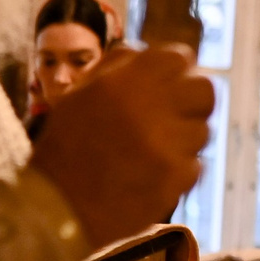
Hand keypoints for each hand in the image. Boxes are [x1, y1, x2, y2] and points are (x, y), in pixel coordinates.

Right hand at [29, 44, 216, 248]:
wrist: (55, 209)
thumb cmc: (64, 150)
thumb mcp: (78, 95)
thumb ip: (114, 67)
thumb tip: (146, 51)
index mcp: (124, 80)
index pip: (180, 58)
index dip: (178, 72)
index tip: (170, 88)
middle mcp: (149, 105)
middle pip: (204, 90)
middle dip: (193, 104)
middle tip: (177, 119)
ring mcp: (166, 143)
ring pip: (202, 132)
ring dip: (183, 142)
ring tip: (152, 156)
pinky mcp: (175, 177)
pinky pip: (195, 166)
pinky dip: (177, 173)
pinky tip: (151, 178)